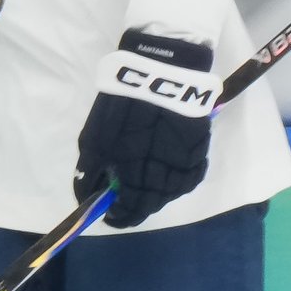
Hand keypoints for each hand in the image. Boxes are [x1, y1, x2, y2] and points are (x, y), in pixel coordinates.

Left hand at [73, 31, 216, 228]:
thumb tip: (90, 195)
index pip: (129, 213)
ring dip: (156, 192)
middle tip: (125, 194)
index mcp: (137, 180)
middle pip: (151, 205)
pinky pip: (188, 177)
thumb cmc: (121, 106)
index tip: (111, 214)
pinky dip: (176, 178)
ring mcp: (185, 168)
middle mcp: (165, 181)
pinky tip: (167, 167)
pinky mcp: (200, 153)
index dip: (118, 217)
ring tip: (144, 178)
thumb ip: (90, 173)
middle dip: (136, 204)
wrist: (164, 73)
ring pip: (171, 193)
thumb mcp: (93, 140)